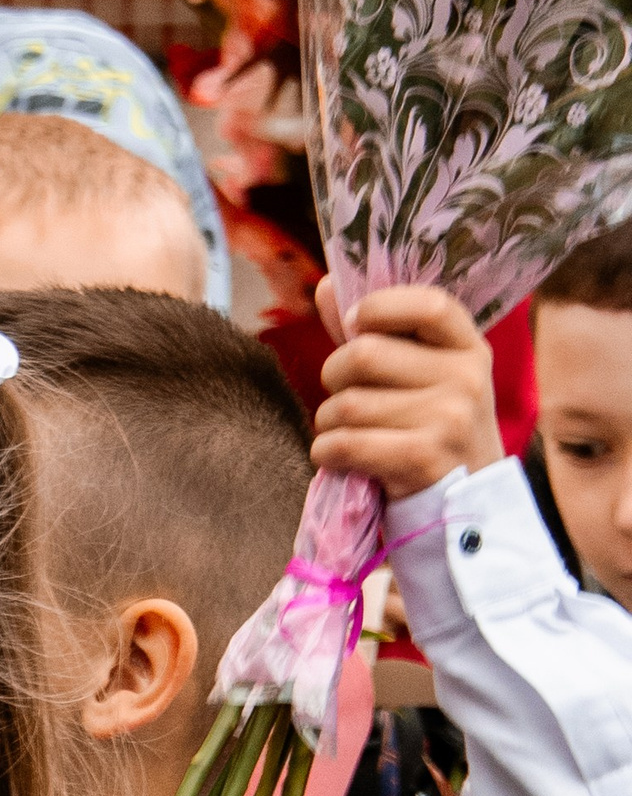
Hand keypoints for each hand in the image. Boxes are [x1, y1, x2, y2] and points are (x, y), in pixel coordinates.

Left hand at [311, 279, 499, 497]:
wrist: (464, 510)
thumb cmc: (431, 433)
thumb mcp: (423, 379)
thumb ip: (376, 333)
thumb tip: (326, 285)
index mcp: (469, 348)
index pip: (428, 304)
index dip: (380, 305)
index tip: (353, 322)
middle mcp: (467, 378)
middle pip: (364, 353)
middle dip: (334, 376)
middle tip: (343, 396)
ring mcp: (448, 418)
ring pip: (346, 403)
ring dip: (328, 423)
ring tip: (347, 434)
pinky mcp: (422, 457)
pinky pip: (345, 442)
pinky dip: (326, 452)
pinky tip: (338, 458)